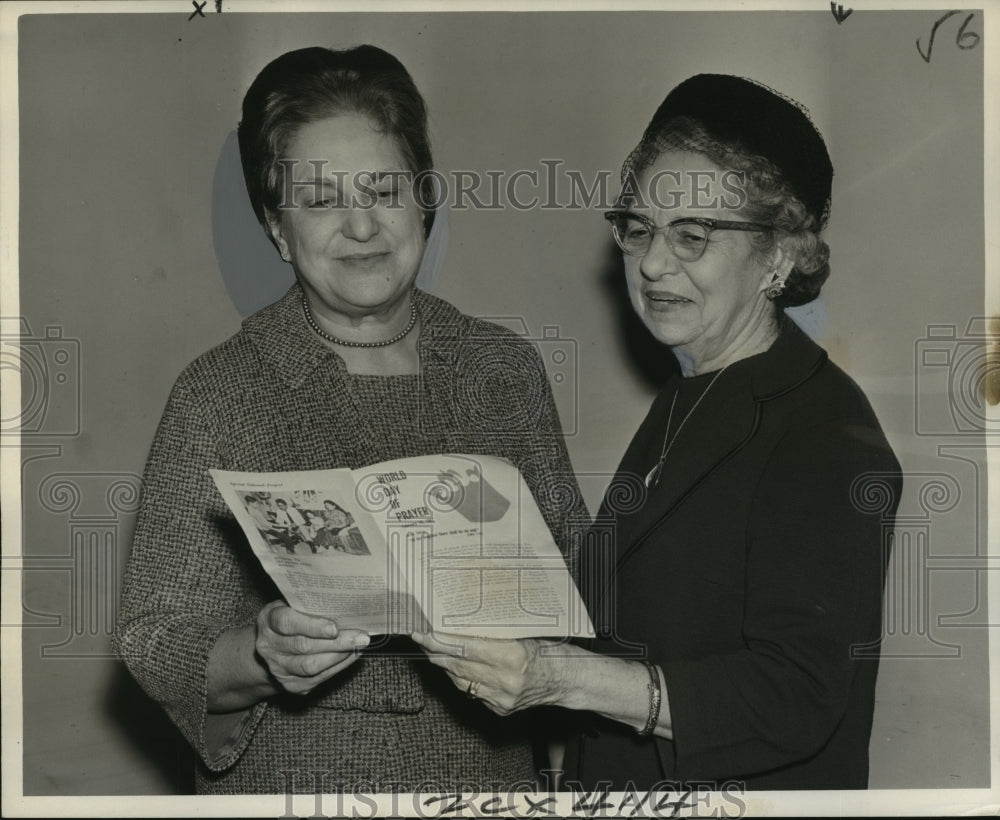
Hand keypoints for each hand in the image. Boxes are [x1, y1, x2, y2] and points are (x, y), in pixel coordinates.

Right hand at [256, 600, 368, 694]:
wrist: (273, 649)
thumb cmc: (292, 619)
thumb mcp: (293, 605)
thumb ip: (310, 604)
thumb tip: (345, 603)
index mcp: (268, 620)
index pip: (287, 622)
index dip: (311, 626)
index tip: (335, 628)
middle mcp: (269, 646)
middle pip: (303, 646)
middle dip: (336, 642)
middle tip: (361, 636)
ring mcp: (279, 668)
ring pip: (311, 666)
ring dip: (339, 656)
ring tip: (359, 645)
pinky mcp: (291, 685)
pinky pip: (318, 678)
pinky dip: (339, 666)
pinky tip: (352, 655)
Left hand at [412, 631, 564, 714]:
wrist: (568, 680)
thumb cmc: (549, 651)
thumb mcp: (522, 634)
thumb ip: (492, 633)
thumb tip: (460, 624)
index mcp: (512, 656)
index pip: (465, 647)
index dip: (439, 640)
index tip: (423, 632)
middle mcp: (505, 680)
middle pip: (457, 665)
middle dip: (435, 651)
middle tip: (420, 637)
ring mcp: (501, 699)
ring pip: (460, 680)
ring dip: (445, 664)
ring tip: (434, 649)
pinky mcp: (500, 710)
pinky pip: (471, 691)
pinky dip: (461, 677)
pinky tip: (455, 666)